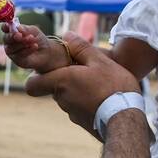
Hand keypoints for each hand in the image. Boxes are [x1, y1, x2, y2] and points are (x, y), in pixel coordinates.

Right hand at [3, 23, 69, 73]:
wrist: (46, 52)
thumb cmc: (38, 39)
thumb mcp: (34, 31)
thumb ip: (25, 29)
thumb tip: (17, 27)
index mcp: (12, 32)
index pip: (5, 28)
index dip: (5, 27)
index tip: (8, 26)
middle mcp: (10, 42)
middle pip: (6, 38)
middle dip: (13, 36)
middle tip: (20, 35)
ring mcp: (12, 52)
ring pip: (12, 47)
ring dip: (22, 43)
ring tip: (32, 39)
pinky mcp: (17, 60)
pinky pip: (19, 55)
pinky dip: (27, 50)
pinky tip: (35, 46)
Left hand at [24, 32, 139, 131]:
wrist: (126, 121)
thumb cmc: (113, 88)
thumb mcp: (100, 61)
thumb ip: (81, 48)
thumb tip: (67, 36)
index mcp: (61, 81)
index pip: (31, 84)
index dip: (35, 77)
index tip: (48, 69)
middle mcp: (61, 99)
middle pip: (54, 87)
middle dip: (65, 79)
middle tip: (85, 71)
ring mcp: (71, 113)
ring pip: (68, 97)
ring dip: (78, 90)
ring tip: (100, 84)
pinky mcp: (82, 122)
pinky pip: (79, 108)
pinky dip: (87, 102)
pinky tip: (104, 98)